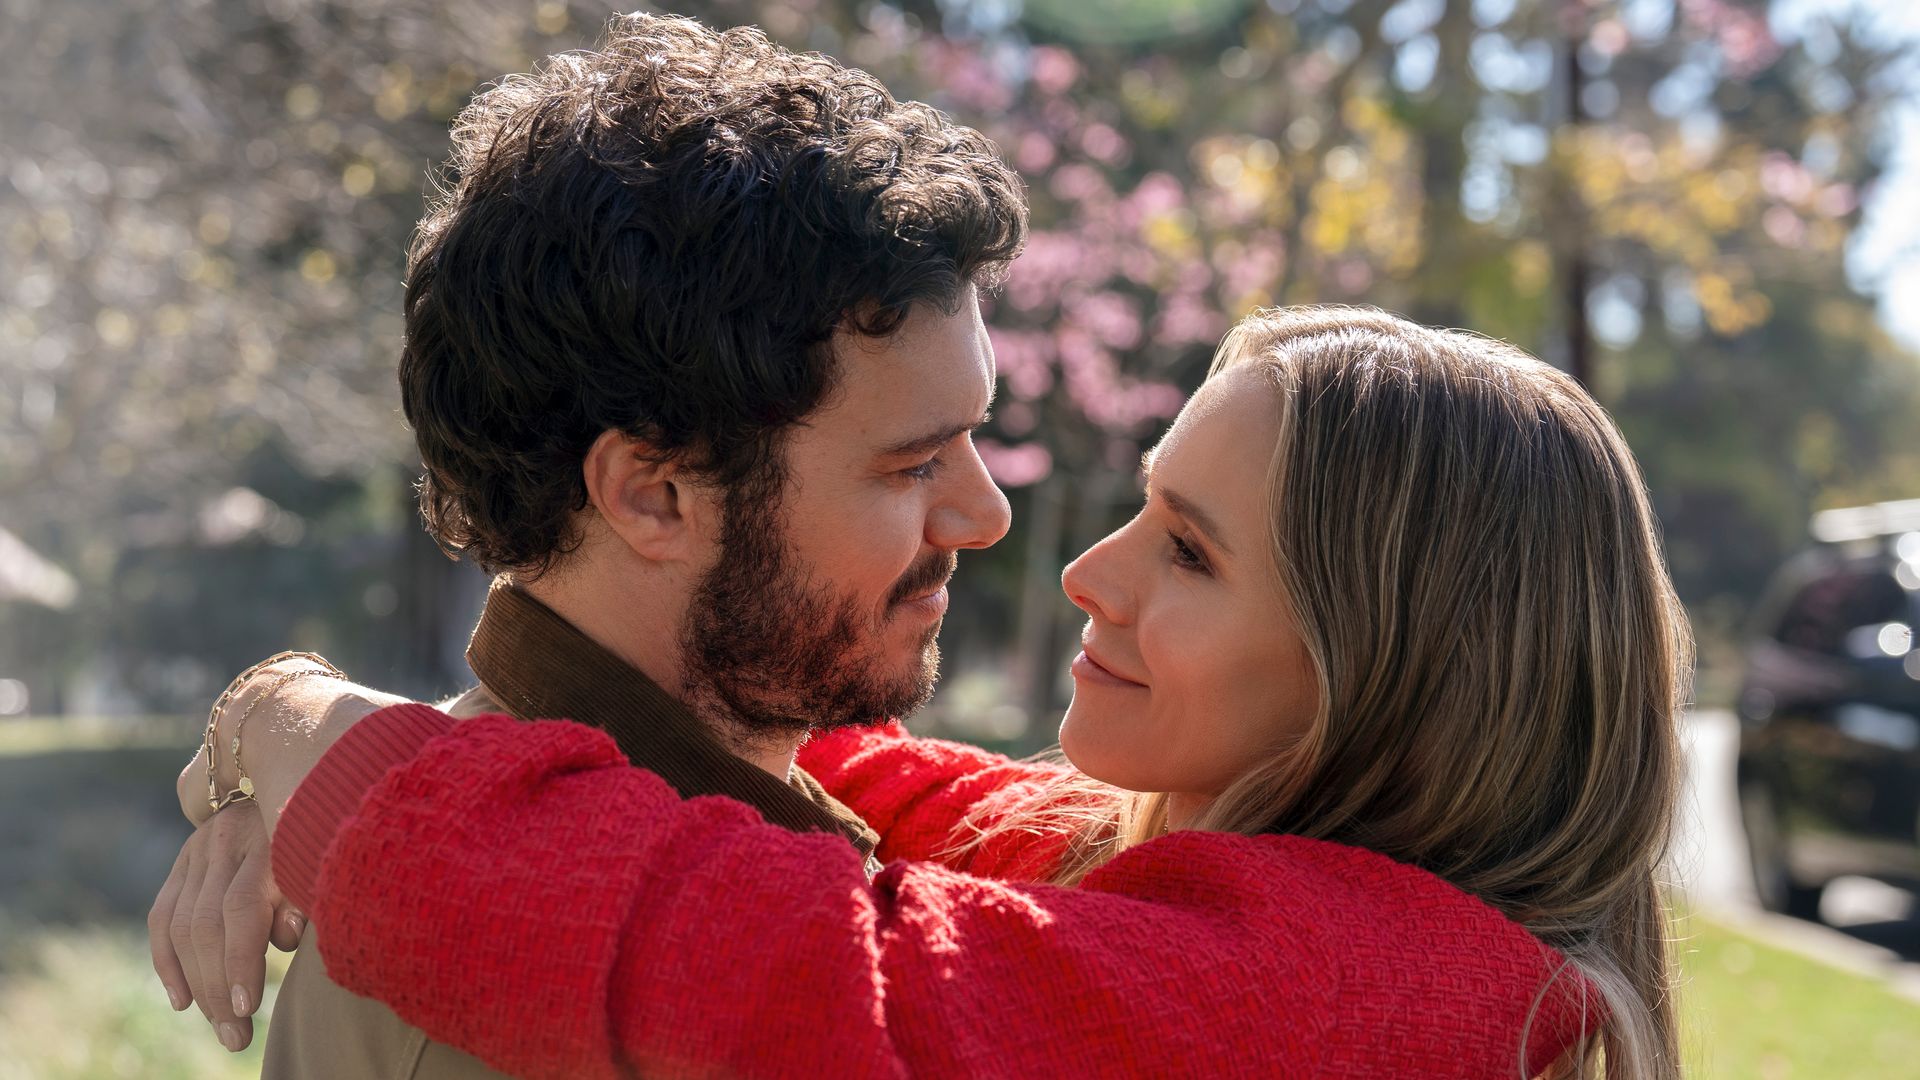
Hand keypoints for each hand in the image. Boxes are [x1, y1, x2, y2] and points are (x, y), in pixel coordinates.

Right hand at [148, 801, 305, 1051]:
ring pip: (181, 925)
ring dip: (197, 984)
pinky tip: (183, 1001)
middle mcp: (228, 841)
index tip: (247, 1006)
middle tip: (236, 1037)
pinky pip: (161, 916)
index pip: (240, 909)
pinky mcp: (183, 859)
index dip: (240, 961)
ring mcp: (199, 848)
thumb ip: (306, 897)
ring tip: (220, 1026)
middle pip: (206, 925)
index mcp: (270, 839)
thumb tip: (283, 938)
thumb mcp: (328, 859)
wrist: (304, 776)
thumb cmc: (331, 836)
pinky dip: (168, 962)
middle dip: (218, 988)